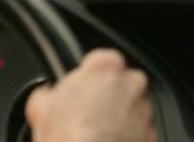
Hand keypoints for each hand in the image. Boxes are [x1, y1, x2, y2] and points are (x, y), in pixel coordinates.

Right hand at [27, 48, 155, 141]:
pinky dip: (127, 136)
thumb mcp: (40, 108)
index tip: (78, 91)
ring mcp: (146, 108)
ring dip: (117, 117)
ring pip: (131, 107)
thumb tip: (43, 95)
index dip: (86, 77)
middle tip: (84, 116)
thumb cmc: (71, 137)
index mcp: (106, 65)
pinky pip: (139, 131)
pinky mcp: (152, 133)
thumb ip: (46, 92)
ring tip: (96, 135)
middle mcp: (132, 82)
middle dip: (104, 96)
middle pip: (118, 83)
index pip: (98, 60)